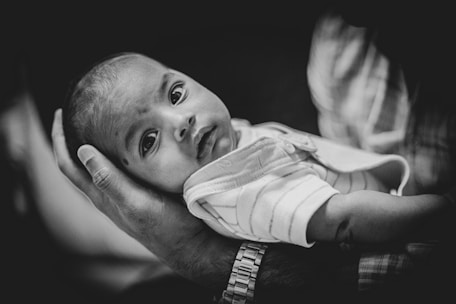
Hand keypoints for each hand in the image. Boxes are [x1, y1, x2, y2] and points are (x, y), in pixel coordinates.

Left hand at [51, 108, 234, 285]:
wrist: (190, 245)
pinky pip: (120, 169)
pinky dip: (118, 152)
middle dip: (73, 138)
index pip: (69, 166)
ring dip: (96, 143)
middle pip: (80, 164)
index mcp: (102, 195)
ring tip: (103, 121)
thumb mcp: (136, 202)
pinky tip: (132, 144)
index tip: (60, 114)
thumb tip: (83, 151)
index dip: (59, 140)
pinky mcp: (141, 194)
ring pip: (101, 165)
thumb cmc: (165, 226)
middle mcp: (109, 195)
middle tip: (79, 112)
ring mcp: (125, 195)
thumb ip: (110, 180)